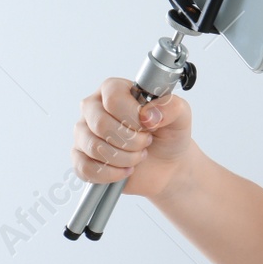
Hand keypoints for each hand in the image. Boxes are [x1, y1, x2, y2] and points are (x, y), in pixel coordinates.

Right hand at [71, 78, 193, 199]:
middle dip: (131, 140)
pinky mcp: (81, 157)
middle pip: (100, 123)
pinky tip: (126, 170)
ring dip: (124, 158)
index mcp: (114, 90)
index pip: (112, 97)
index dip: (133, 116)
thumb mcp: (181, 116)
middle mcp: (94, 108)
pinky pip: (86, 168)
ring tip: (138, 156)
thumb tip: (148, 114)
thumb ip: (171, 107)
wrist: (167, 164)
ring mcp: (84, 133)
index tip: (149, 125)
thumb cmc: (169, 135)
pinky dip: (111, 174)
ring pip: (94, 147)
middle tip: (146, 143)